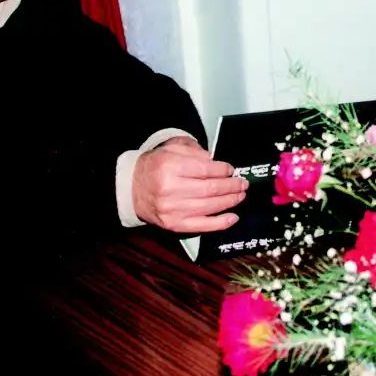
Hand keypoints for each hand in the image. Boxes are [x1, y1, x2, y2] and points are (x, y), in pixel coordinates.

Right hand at [132, 137, 247, 232]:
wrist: (133, 188)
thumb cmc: (156, 167)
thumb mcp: (172, 149)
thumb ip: (195, 151)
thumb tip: (216, 162)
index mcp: (170, 167)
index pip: (205, 169)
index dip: (223, 170)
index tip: (232, 169)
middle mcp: (170, 189)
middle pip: (210, 189)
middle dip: (231, 186)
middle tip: (243, 183)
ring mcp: (172, 209)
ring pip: (209, 206)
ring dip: (230, 201)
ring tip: (240, 195)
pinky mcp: (173, 225)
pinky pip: (201, 226)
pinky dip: (220, 223)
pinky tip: (233, 217)